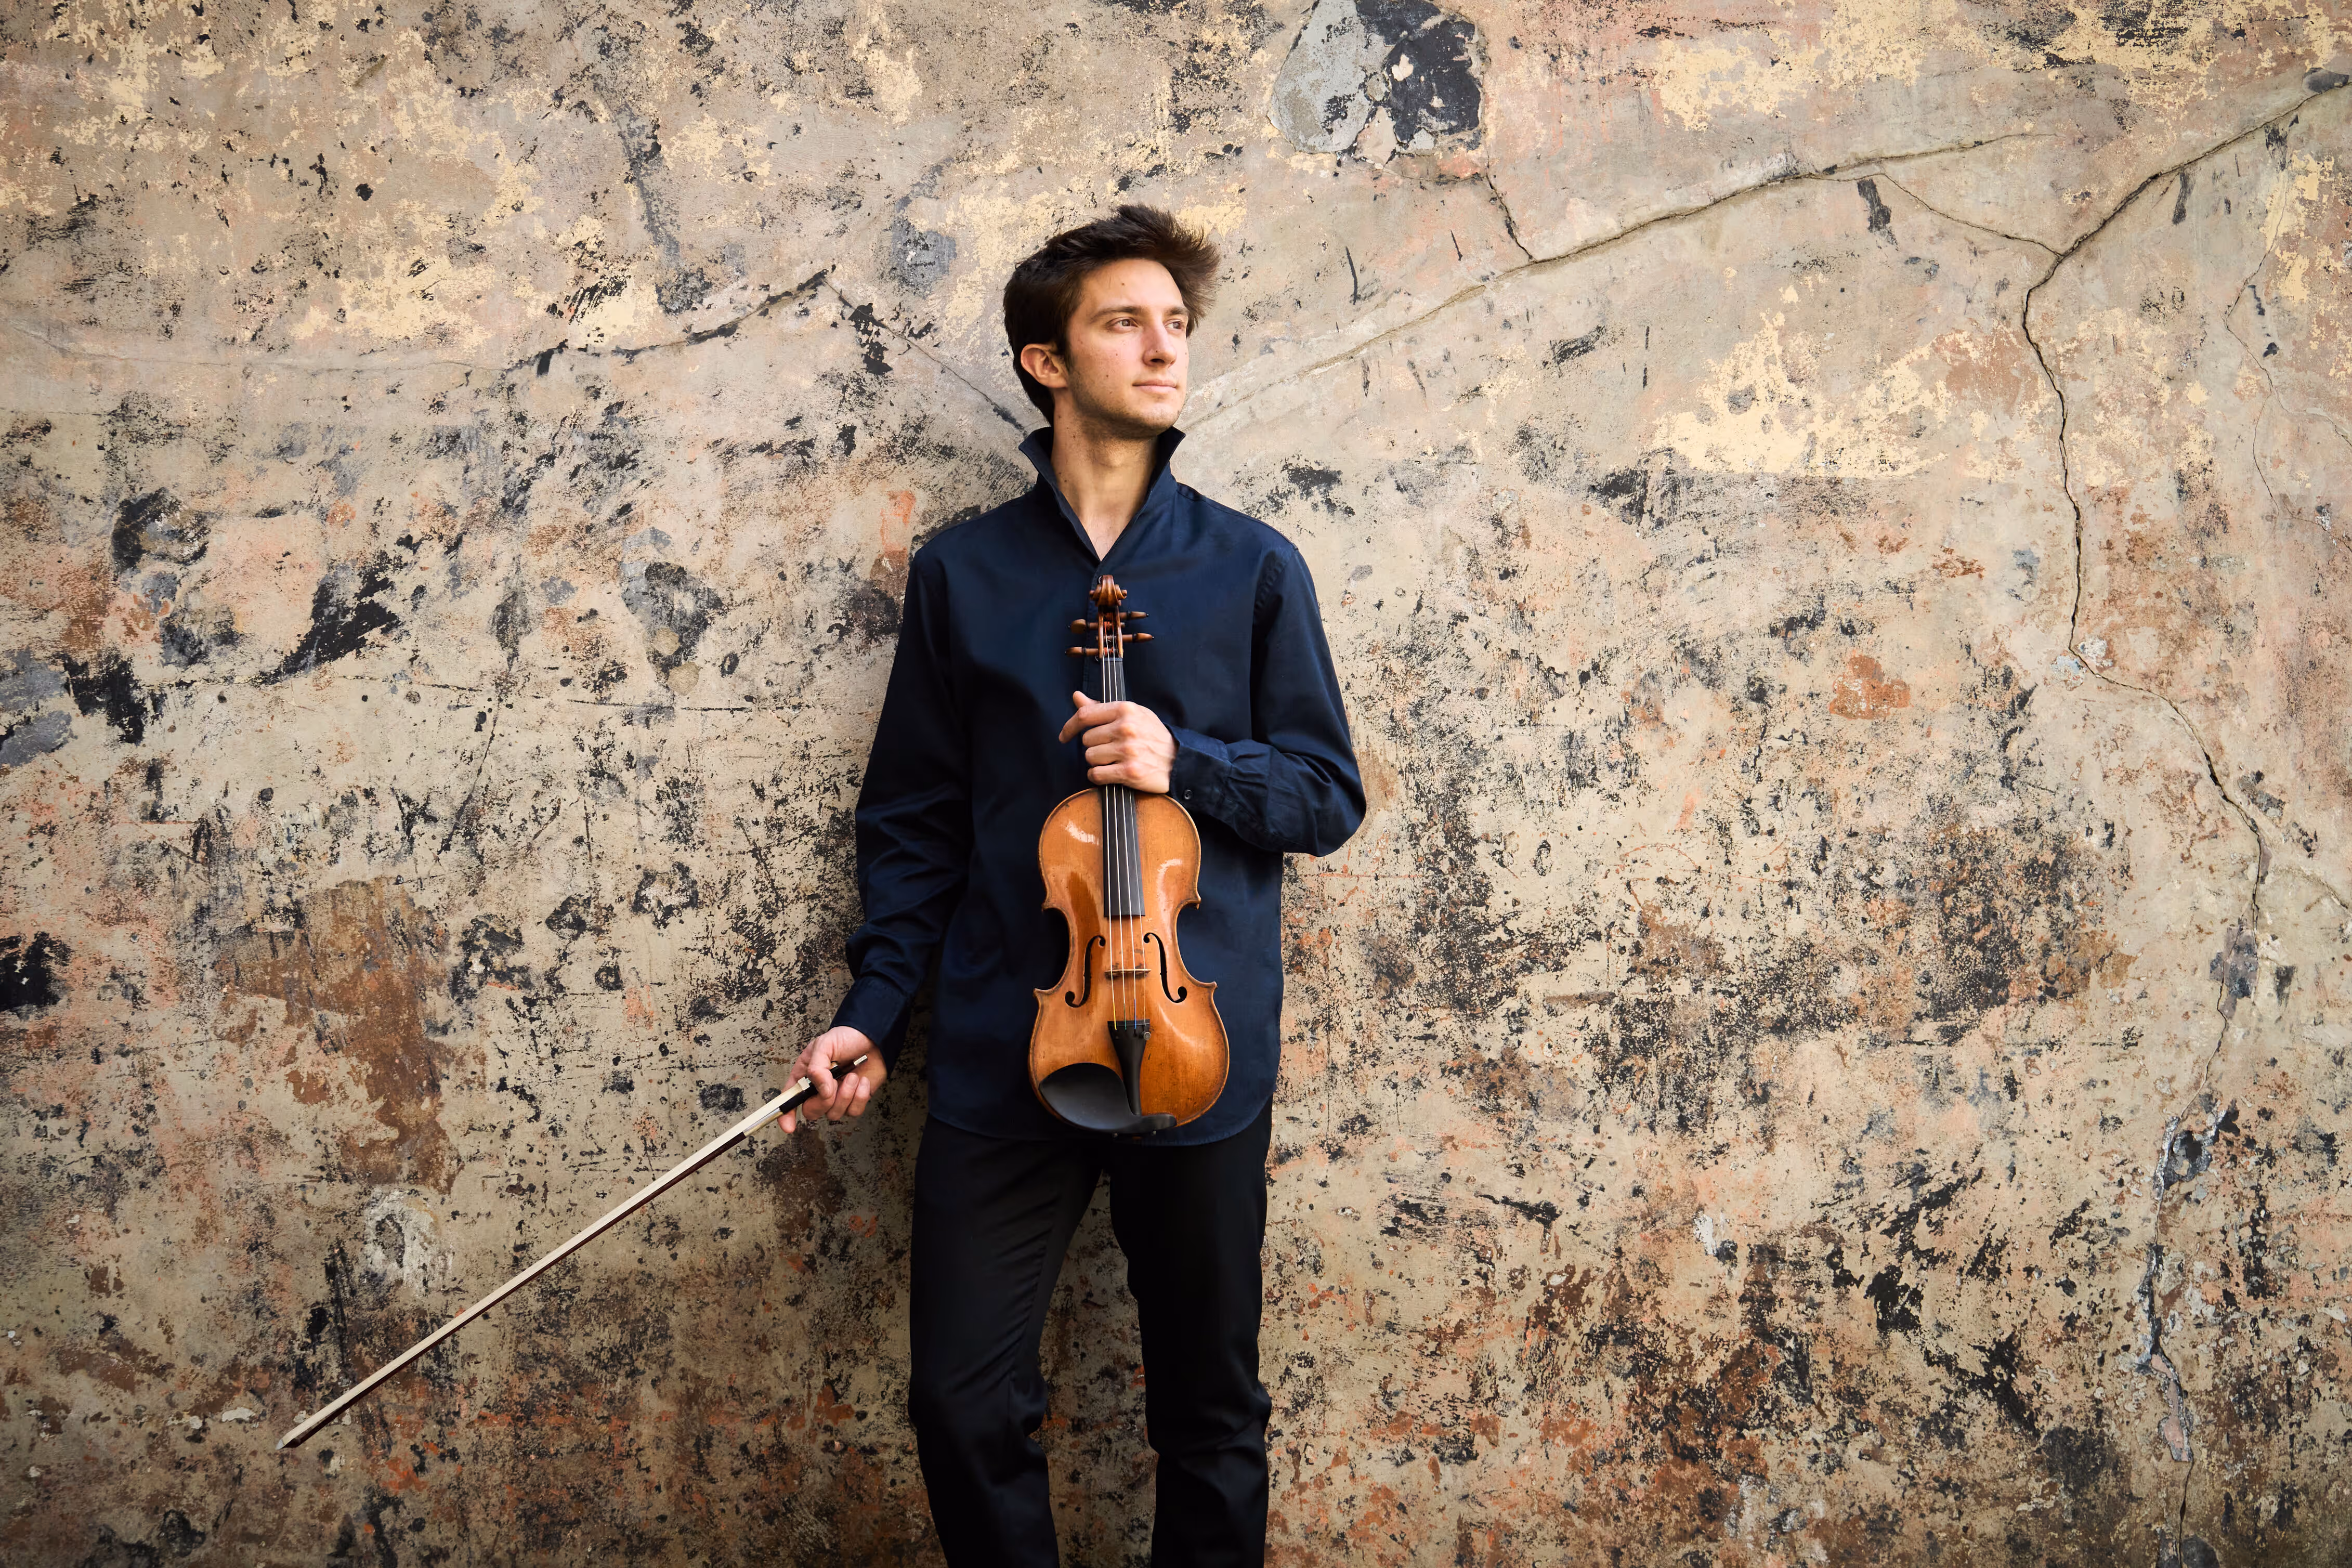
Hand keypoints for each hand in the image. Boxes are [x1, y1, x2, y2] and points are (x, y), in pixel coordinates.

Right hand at [780, 1025, 883, 1133]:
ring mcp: (836, 1097)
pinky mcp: (854, 1101)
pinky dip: (860, 1097)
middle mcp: (818, 1089)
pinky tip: (863, 1081)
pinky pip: (853, 1112)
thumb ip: (817, 1068)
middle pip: (812, 1112)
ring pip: (834, 1114)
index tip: (789, 1126)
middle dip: (824, 1101)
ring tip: (852, 1076)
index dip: (786, 1114)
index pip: (790, 1098)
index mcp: (805, 1076)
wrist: (873, 1038)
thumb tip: (822, 1092)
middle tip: (834, 1083)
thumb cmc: (846, 1038)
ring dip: (845, 1095)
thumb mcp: (824, 1045)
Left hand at [1058, 691, 1175, 793]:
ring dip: (1097, 762)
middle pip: (1086, 739)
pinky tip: (1110, 773)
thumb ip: (1101, 707)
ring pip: (1090, 757)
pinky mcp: (1129, 771)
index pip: (1084, 715)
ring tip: (1114, 760)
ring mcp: (1127, 750)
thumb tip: (1076, 697)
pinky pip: (1096, 774)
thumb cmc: (1152, 736)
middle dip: (1094, 746)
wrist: (1179, 760)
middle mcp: (1126, 728)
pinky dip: (1098, 776)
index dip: (1069, 727)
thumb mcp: (1132, 714)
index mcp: (1125, 709)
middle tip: (1110, 749)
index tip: (1065, 736)